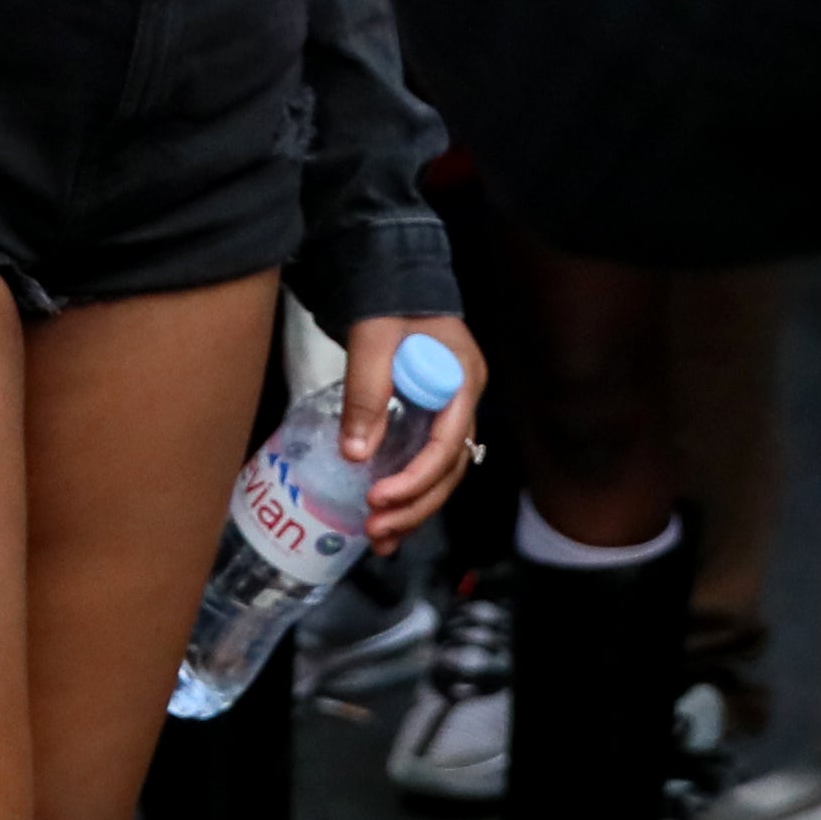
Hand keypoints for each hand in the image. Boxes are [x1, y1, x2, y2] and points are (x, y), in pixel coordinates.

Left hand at [342, 312, 487, 538]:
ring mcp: (449, 415)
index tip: (378, 496)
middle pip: (448, 470)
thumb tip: (356, 454)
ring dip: (412, 510)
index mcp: (462, 382)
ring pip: (440, 475)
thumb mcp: (374, 339)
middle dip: (414, 505)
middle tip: (377, 529)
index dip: (415, 478)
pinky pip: (425, 465)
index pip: (447, 445)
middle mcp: (463, 404)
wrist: (394, 280)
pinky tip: (387, 521)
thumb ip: (367, 392)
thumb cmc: (389, 304)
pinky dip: (408, 495)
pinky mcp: (430, 421)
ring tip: (379, 539)